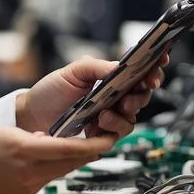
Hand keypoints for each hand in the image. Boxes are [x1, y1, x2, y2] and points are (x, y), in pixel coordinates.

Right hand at [0, 127, 115, 193]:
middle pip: (68, 164)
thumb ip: (28, 138)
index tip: (107, 140)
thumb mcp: (2, 132)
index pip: (69, 149)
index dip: (92, 145)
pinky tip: (40, 162)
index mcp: (25, 151)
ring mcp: (24, 187)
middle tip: (97, 142)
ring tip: (70, 149)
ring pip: (56, 173)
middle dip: (84, 153)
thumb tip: (44, 141)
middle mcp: (28, 172)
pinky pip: (40, 181)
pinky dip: (46, 170)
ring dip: (66, 162)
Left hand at [16, 55, 166, 137]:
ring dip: (127, 110)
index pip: (139, 71)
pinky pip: (118, 133)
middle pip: (143, 94)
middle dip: (146, 89)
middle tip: (143, 85)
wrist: (32, 115)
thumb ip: (95, 66)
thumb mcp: (72, 72)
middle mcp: (114, 98)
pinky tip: (100, 121)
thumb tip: (119, 65)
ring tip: (109, 109)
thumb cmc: (51, 92)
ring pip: (133, 115)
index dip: (154, 64)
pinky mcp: (102, 135)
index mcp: (110, 78)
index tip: (161, 58)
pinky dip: (113, 126)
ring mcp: (110, 117)